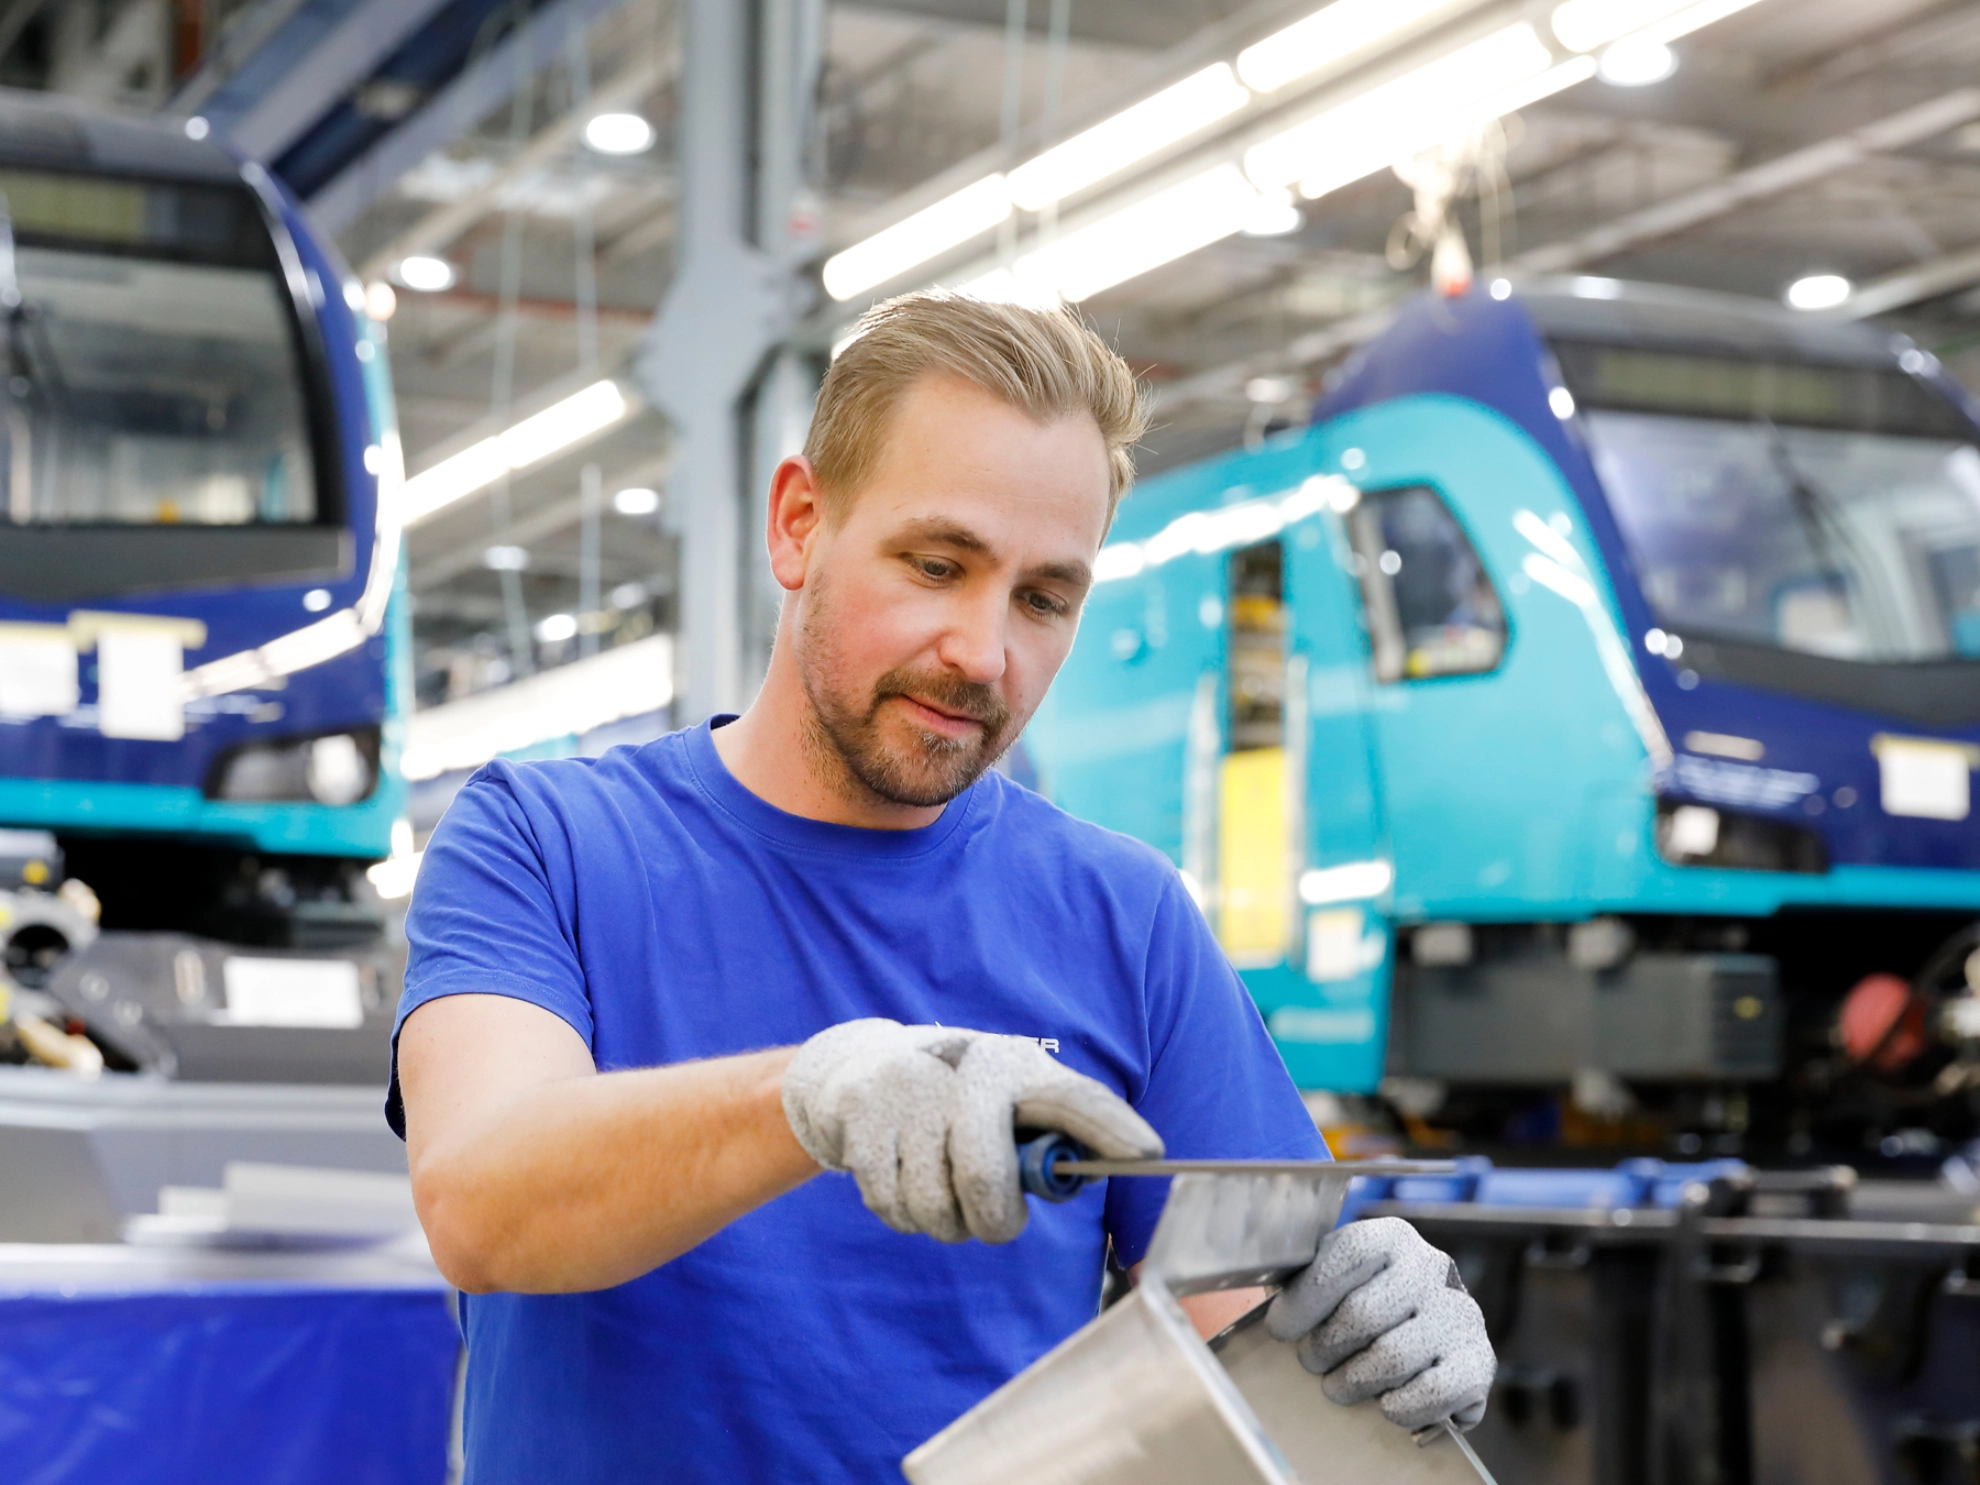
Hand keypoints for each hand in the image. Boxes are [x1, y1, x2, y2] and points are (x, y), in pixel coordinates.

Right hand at [781, 1019, 1161, 1243]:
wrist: (861, 1065)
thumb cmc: (960, 1097)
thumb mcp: (1012, 1099)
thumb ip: (1057, 1133)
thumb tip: (1123, 1165)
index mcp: (1015, 1066)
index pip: (1073, 1098)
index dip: (1110, 1127)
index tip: (1148, 1154)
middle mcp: (965, 1069)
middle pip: (984, 1179)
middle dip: (994, 1222)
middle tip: (996, 1223)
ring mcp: (907, 1090)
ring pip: (932, 1206)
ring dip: (944, 1223)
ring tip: (944, 1195)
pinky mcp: (860, 1114)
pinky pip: (889, 1204)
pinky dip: (903, 1215)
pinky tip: (907, 1185)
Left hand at [1265, 1216, 1493, 1432]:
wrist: (1425, 1337)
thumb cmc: (1359, 1305)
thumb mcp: (1329, 1279)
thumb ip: (1300, 1283)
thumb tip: (1272, 1311)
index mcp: (1391, 1237)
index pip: (1347, 1256)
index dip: (1306, 1298)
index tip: (1280, 1329)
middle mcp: (1432, 1267)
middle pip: (1363, 1314)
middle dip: (1324, 1348)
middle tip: (1312, 1363)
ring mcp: (1461, 1313)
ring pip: (1393, 1357)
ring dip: (1353, 1382)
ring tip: (1339, 1386)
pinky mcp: (1480, 1362)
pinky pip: (1431, 1393)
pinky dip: (1398, 1407)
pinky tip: (1384, 1402)